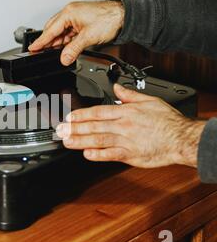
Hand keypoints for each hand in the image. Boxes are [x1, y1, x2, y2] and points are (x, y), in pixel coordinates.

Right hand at [29, 1, 124, 65]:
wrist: (124, 17)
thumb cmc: (109, 19)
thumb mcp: (88, 38)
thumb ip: (73, 50)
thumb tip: (63, 59)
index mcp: (69, 13)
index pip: (50, 30)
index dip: (40, 41)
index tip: (32, 49)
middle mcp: (70, 14)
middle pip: (53, 31)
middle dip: (48, 43)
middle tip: (42, 54)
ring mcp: (76, 18)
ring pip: (61, 33)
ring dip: (58, 44)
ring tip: (55, 54)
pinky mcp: (81, 23)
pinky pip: (69, 33)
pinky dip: (66, 42)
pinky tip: (66, 49)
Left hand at [56, 84, 205, 167]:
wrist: (181, 138)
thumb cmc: (168, 121)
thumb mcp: (150, 100)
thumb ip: (129, 95)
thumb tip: (116, 87)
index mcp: (126, 112)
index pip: (98, 112)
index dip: (81, 114)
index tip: (69, 116)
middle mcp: (123, 125)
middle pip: (94, 126)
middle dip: (74, 128)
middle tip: (60, 130)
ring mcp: (126, 140)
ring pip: (98, 140)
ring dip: (80, 140)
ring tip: (66, 141)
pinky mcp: (130, 154)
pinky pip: (111, 154)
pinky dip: (98, 154)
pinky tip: (86, 154)